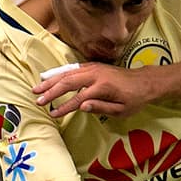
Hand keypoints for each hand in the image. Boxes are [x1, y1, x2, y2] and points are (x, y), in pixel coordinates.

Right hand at [33, 63, 156, 117]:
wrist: (144, 81)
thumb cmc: (134, 99)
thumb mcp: (122, 110)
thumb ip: (101, 108)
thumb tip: (82, 107)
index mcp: (103, 87)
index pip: (78, 98)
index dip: (64, 107)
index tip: (53, 114)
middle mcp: (96, 74)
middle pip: (68, 82)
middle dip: (51, 91)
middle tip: (38, 100)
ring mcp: (93, 68)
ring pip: (67, 72)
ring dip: (50, 80)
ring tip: (37, 88)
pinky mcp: (92, 66)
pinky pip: (71, 68)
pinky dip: (58, 73)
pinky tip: (48, 77)